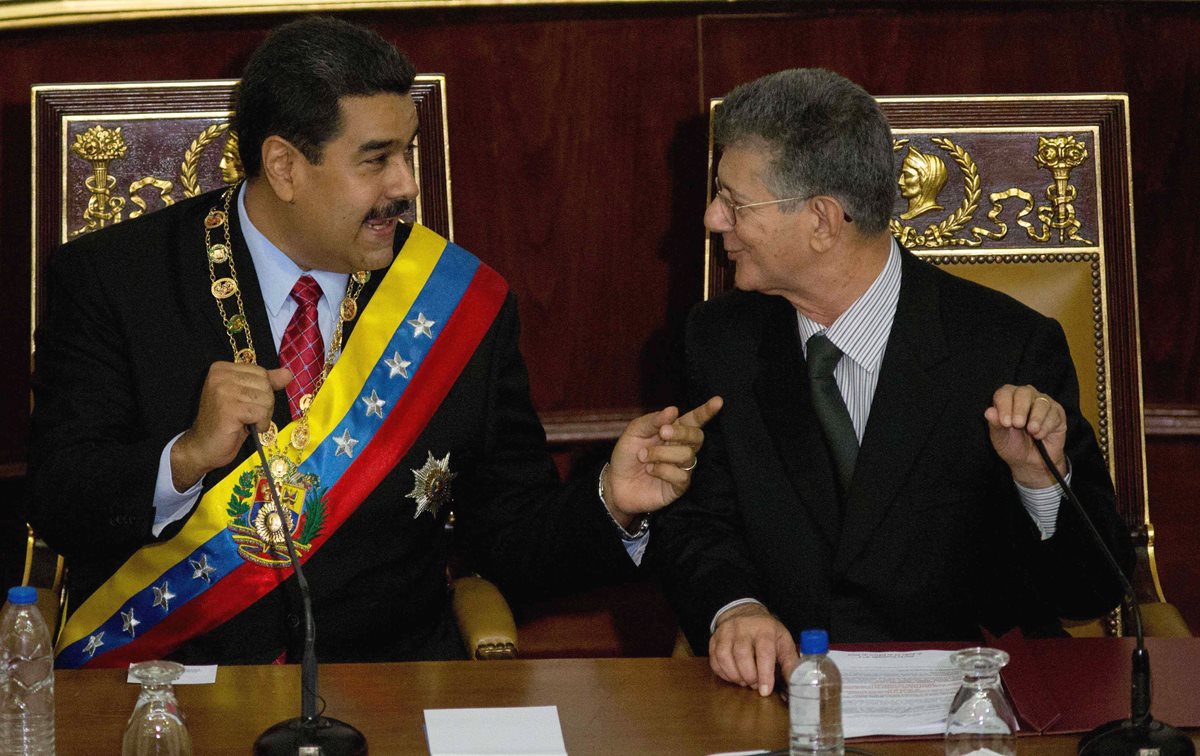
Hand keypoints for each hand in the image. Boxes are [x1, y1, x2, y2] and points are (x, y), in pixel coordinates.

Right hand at [171, 362, 291, 489]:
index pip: (262, 373)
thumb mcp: (247, 398)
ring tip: (247, 422)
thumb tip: (287, 373)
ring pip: (266, 399)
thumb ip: (266, 383)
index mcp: (222, 369)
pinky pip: (261, 413)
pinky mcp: (229, 409)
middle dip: (265, 404)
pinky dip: (260, 424)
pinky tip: (248, 428)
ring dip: (263, 416)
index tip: (247, 404)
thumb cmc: (227, 423)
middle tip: (248, 416)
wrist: (203, 447)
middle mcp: (220, 376)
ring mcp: (223, 391)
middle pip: (265, 385)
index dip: (263, 392)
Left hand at [605, 396, 722, 526]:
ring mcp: (682, 468)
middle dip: (682, 432)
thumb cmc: (627, 455)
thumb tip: (674, 410)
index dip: (706, 411)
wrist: (615, 483)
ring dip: (661, 453)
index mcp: (673, 431)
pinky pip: (681, 475)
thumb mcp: (635, 432)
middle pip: (697, 436)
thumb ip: (653, 420)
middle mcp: (681, 448)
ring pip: (687, 455)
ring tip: (643, 456)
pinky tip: (650, 470)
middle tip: (662, 432)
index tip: (718, 401)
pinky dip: (662, 470)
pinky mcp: (679, 486)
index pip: (694, 420)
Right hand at [709, 603, 798, 696]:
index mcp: (765, 629)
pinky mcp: (714, 638)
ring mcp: (726, 632)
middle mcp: (743, 628)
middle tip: (754, 684)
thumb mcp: (783, 642)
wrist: (745, 613)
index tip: (765, 690)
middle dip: (749, 676)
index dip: (764, 674)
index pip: (764, 652)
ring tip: (744, 681)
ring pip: (725, 657)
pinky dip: (723, 672)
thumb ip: (790, 663)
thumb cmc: (768, 632)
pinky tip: (733, 675)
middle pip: (742, 655)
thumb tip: (796, 684)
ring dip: (734, 675)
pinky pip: (714, 659)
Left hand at [984, 383, 1066, 487]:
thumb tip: (989, 411)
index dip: (1004, 405)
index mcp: (1007, 399)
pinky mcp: (1057, 413)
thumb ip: (995, 424)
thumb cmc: (1012, 446)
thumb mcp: (1000, 438)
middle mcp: (1026, 397)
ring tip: (1031, 432)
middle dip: (1020, 409)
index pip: (1004, 393)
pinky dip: (1046, 426)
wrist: (1031, 462)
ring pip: (1041, 401)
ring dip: (1035, 418)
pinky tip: (1040, 435)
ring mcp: (1042, 403)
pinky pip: (1054, 413)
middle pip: (1024, 392)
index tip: (1005, 422)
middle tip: (1018, 425)